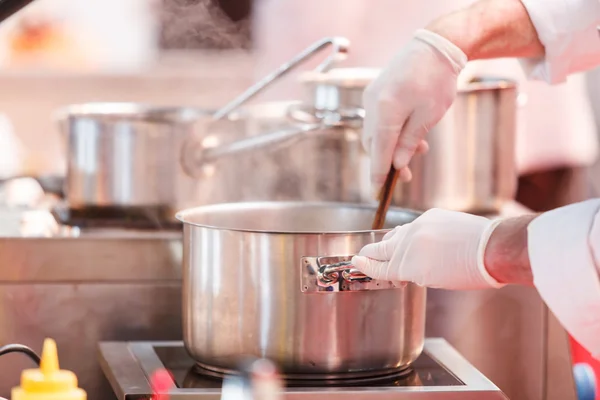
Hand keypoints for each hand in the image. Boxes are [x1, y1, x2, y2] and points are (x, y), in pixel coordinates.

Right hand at [351, 209, 503, 289]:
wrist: (492, 247)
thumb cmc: (469, 272)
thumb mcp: (435, 280)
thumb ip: (412, 272)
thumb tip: (402, 264)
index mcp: (409, 266)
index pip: (380, 267)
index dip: (366, 267)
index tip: (356, 263)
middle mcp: (409, 244)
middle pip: (380, 248)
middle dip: (369, 254)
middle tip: (362, 257)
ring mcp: (418, 227)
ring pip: (394, 235)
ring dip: (390, 243)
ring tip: (390, 250)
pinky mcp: (429, 215)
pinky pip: (412, 226)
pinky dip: (410, 234)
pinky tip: (415, 239)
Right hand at [362, 29, 466, 186]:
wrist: (435, 46)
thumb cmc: (437, 80)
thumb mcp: (428, 116)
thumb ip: (409, 141)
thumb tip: (397, 164)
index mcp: (386, 111)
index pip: (379, 151)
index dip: (378, 174)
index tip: (377, 192)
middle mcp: (372, 104)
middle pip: (373, 144)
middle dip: (387, 162)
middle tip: (406, 176)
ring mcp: (371, 97)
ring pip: (375, 133)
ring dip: (391, 146)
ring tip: (418, 150)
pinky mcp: (375, 92)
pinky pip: (377, 120)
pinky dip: (390, 132)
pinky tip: (409, 134)